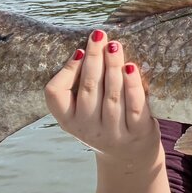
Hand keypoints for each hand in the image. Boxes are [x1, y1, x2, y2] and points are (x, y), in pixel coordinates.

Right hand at [44, 29, 158, 167]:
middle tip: (99, 36)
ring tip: (114, 45)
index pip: (55, 94)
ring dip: (112, 67)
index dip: (66, 71)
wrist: (129, 156)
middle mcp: (87, 128)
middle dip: (94, 59)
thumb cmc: (105, 122)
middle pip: (87, 89)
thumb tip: (86, 48)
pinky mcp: (136, 133)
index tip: (79, 50)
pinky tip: (131, 67)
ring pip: (111, 95)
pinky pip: (134, 106)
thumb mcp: (83, 111)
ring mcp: (112, 133)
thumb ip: (81, 86)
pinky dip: (132, 85)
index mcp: (68, 120)